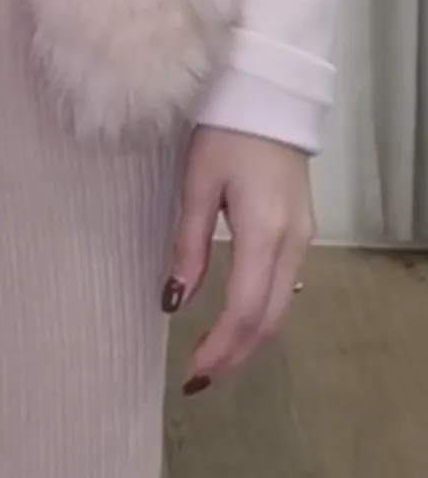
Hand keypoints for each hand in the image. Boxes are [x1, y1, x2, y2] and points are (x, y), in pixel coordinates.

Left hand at [163, 127, 313, 394]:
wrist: (271, 98)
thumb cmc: (225, 134)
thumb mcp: (196, 186)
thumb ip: (187, 245)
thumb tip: (173, 300)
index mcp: (264, 233)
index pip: (246, 310)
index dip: (221, 348)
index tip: (193, 375)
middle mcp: (293, 244)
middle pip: (269, 319)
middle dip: (235, 354)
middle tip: (200, 379)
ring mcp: (304, 238)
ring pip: (280, 306)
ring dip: (249, 338)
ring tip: (214, 358)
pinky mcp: (302, 230)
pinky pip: (284, 286)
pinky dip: (261, 314)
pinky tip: (237, 321)